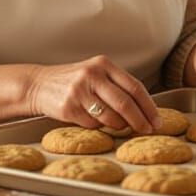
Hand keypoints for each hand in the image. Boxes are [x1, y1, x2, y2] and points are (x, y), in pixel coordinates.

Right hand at [29, 55, 161, 133]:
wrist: (39, 85)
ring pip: (111, 117)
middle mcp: (92, 75)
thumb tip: (145, 109)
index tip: (157, 120)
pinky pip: (93, 124)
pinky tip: (94, 120)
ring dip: (120, 126)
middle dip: (140, 121)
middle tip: (147, 131)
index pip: (135, 87)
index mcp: (103, 64)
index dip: (149, 106)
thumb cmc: (74, 81)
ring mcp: (79, 91)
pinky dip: (99, 127)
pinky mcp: (68, 108)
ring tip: (120, 126)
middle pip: (125, 103)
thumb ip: (117, 85)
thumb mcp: (95, 73)